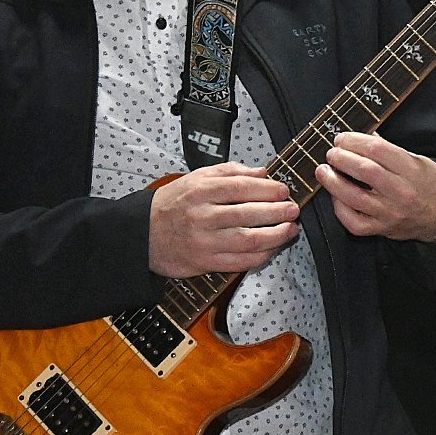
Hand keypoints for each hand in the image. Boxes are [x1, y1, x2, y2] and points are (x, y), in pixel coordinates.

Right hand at [147, 163, 299, 276]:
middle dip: (278, 212)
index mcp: (199, 191)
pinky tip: (273, 248)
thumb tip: (262, 172)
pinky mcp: (205, 262)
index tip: (283, 190)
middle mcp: (201, 216)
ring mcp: (204, 241)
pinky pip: (240, 261)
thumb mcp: (196, 178)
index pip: (241, 187)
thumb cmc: (173, 205)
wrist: (143, 233)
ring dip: (276, 235)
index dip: (268, 189)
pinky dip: (262, 255)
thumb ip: (230, 172)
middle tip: (293, 209)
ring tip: (290, 229)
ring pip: (249, 239)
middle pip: (249, 214)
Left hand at [318, 130, 435, 241]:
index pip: (378, 150)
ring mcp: (390, 213)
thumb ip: (387, 149)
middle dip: (340, 158)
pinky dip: (339, 207)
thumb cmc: (425, 184)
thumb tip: (359, 136)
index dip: (354, 141)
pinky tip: (335, 196)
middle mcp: (401, 192)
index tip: (342, 138)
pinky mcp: (380, 229)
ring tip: (323, 171)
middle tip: (331, 154)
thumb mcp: (415, 159)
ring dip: (332, 181)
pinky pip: (353, 221)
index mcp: (411, 170)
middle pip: (364, 171)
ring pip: (353, 197)